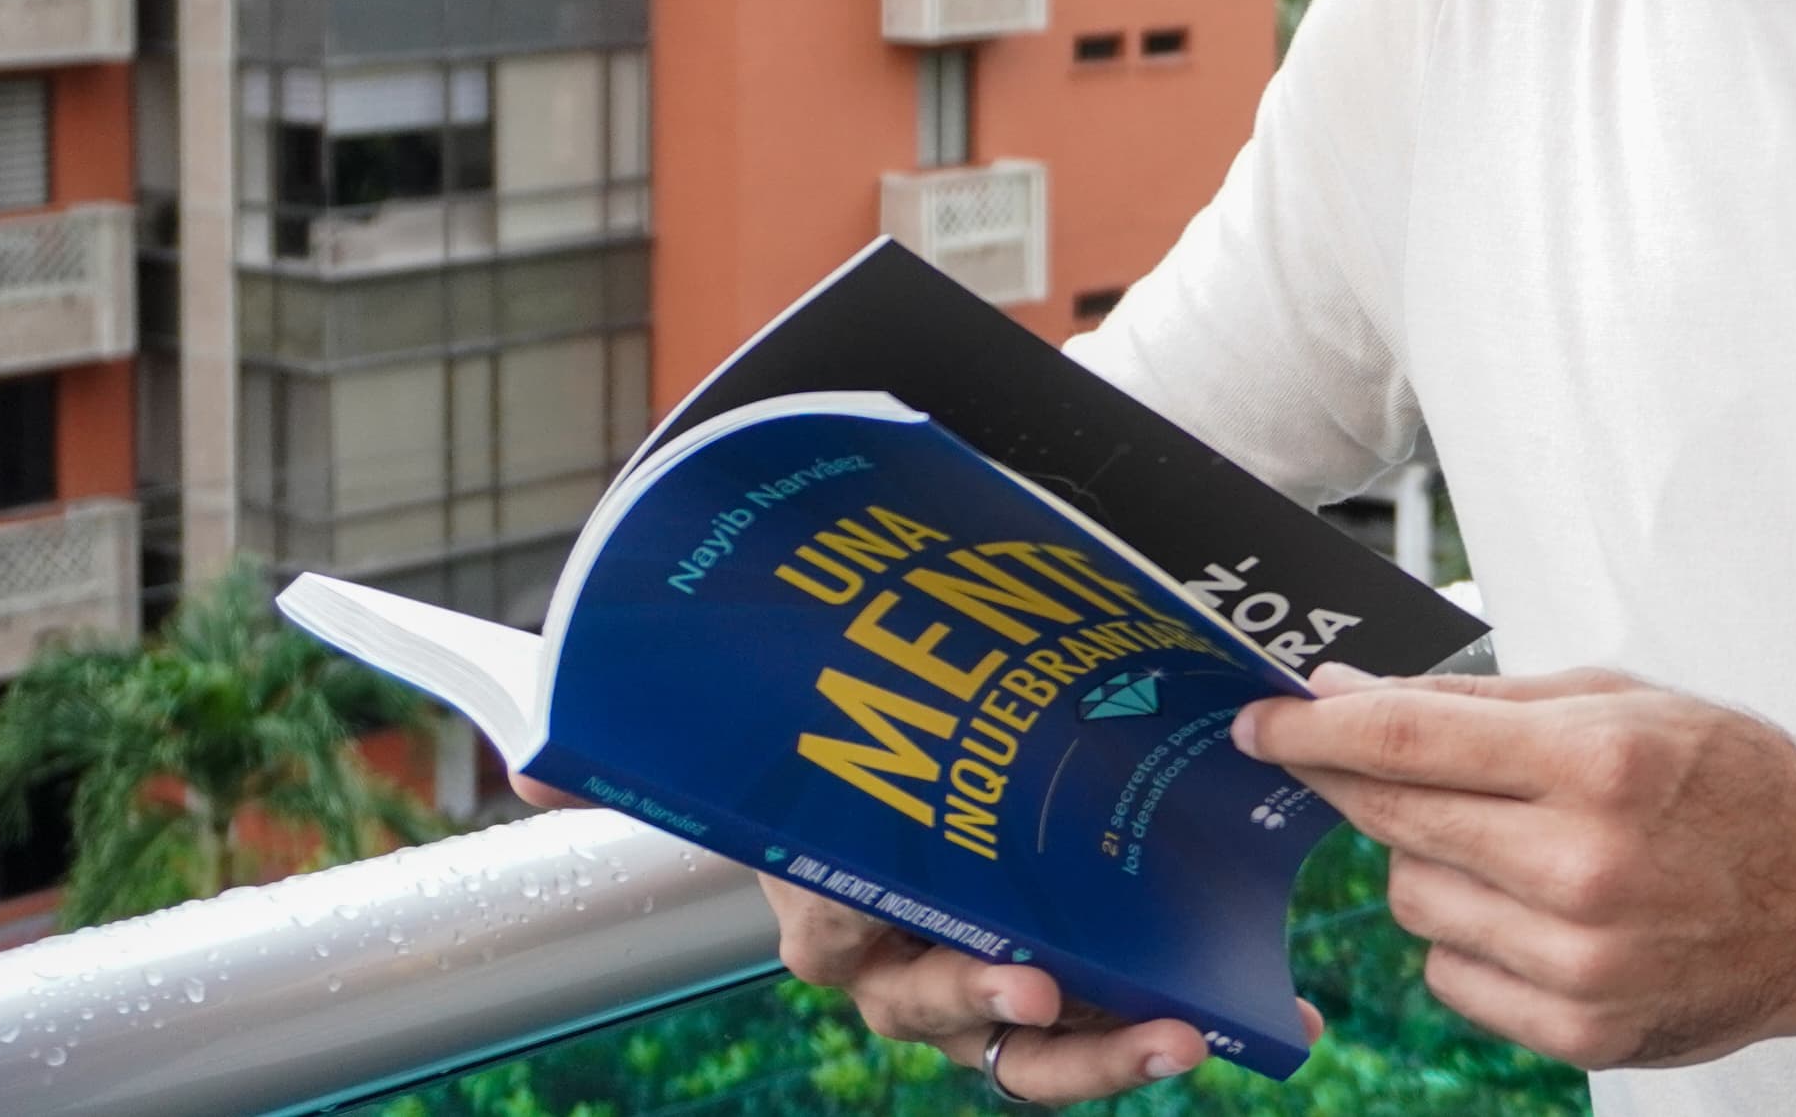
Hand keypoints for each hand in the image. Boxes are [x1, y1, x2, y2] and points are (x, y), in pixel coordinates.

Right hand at [514, 773, 1307, 1099]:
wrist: (872, 755)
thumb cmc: (808, 756)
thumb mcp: (735, 742)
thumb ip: (638, 754)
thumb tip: (522, 762)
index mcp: (831, 916)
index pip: (870, 965)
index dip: (944, 981)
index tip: (1016, 977)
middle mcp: (902, 970)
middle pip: (960, 1025)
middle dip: (1037, 1031)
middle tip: (1104, 1012)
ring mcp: (982, 986)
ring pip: (1041, 1050)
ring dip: (1115, 1053)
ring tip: (1193, 1035)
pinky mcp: (1056, 977)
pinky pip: (1108, 1019)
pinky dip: (1181, 1019)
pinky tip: (1272, 1008)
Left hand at [1236, 665, 1795, 1070]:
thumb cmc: (1736, 784)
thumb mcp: (1624, 702)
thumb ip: (1479, 704)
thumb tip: (1346, 697)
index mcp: (1600, 762)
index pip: (1407, 742)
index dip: (1315, 730)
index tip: (1260, 721)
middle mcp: (1586, 865)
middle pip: (1396, 822)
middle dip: (1359, 787)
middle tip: (1351, 765)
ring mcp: (1581, 958)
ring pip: (1415, 901)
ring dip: (1432, 863)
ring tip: (1510, 843)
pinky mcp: (1580, 1027)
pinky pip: (1452, 975)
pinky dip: (1468, 937)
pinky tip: (1531, 908)